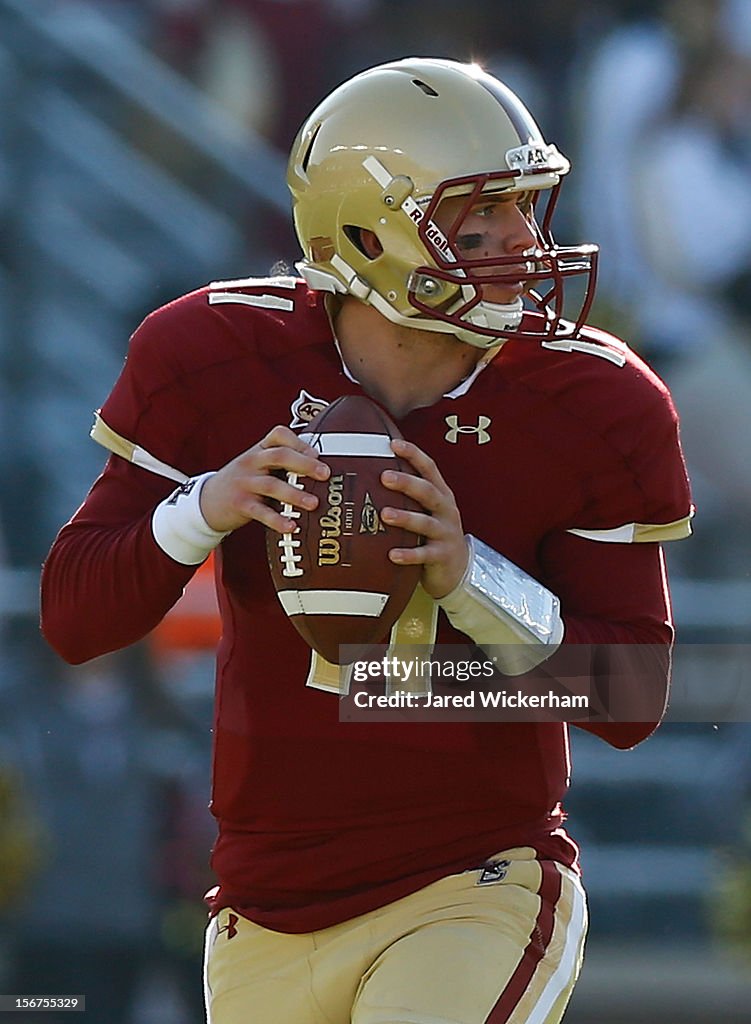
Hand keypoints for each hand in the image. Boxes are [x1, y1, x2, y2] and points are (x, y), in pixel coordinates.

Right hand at [200, 425, 329, 532]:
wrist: (207, 501)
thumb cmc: (243, 482)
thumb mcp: (257, 465)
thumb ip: (282, 463)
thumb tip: (320, 469)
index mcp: (259, 450)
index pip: (278, 435)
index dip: (299, 442)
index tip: (317, 453)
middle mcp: (251, 462)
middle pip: (279, 456)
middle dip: (304, 464)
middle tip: (325, 474)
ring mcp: (245, 483)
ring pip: (271, 485)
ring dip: (294, 494)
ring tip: (313, 503)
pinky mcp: (240, 504)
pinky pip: (260, 512)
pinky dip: (277, 520)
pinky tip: (291, 526)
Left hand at [380, 438, 468, 599]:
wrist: (456, 569)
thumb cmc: (433, 535)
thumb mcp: (425, 511)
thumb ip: (406, 496)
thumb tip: (368, 477)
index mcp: (440, 495)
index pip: (429, 468)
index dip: (413, 454)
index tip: (393, 444)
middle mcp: (445, 510)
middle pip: (428, 492)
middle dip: (407, 483)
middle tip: (384, 477)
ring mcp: (445, 533)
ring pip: (426, 523)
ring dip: (405, 518)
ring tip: (385, 514)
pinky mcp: (442, 556)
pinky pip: (424, 555)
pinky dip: (409, 555)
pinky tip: (392, 555)